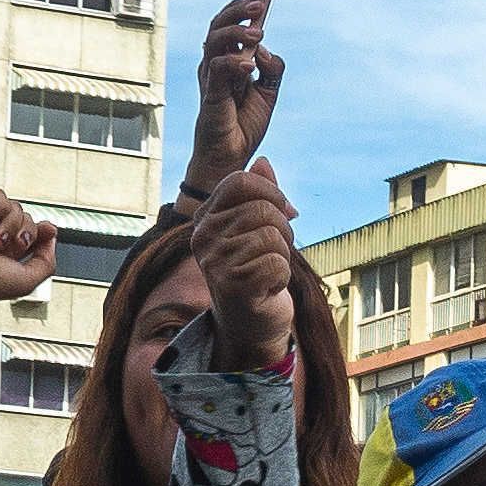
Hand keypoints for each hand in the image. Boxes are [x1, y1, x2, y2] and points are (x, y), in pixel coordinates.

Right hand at [0, 190, 58, 319]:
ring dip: (12, 223)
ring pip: (16, 207)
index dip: (42, 230)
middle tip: (13, 246)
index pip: (32, 232)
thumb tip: (52, 235)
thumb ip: (48, 261)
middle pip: (27, 219)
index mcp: (8, 252)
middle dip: (27, 231)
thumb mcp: (29, 279)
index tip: (48, 230)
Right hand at [184, 0, 287, 188]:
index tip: (260, 0)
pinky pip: (216, 68)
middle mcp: (215, 64)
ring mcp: (210, 78)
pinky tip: (250, 67)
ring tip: (259, 35)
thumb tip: (264, 49)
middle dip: (238, 11)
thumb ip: (272, 68)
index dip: (241, 9)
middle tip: (260, 7)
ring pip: (214, 40)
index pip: (228, 25)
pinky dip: (234, 62)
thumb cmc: (245, 125)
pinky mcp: (209, 93)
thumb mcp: (269, 92)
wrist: (232, 156)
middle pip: (218, 25)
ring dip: (237, 32)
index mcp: (227, 60)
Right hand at [191, 161, 301, 368]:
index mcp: (205, 218)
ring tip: (267, 271)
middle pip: (264, 209)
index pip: (241, 181)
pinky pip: (278, 263)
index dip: (271, 193)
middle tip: (272, 254)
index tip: (279, 213)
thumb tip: (263, 162)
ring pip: (273, 236)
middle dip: (282, 231)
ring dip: (282, 256)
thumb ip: (261, 195)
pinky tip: (267, 289)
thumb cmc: (256, 271)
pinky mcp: (232, 285)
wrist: (251, 323)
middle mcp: (202, 237)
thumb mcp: (258, 228)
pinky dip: (281, 278)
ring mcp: (215, 261)